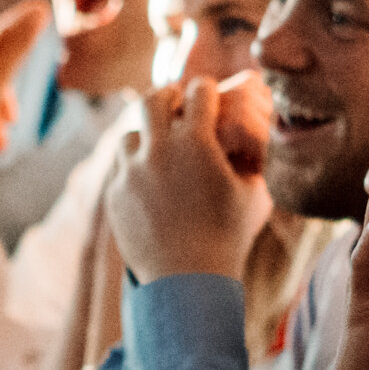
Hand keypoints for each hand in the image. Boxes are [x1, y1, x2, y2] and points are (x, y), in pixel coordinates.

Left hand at [106, 78, 276, 281]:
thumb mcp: (254, 196)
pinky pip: (121, 171)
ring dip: (146, 137)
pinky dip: (134, 171)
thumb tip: (249, 149)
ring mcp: (131, 172)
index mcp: (196, 142)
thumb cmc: (229, 238)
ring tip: (157, 150)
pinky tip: (147, 183)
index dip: (206, 88)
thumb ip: (249, 164)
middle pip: (152, 99)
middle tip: (174, 102)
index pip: (199, 92)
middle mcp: (158, 149)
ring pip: (131, 136)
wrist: (188, 280)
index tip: (207, 92)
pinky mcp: (114, 195)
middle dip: (167, 95)